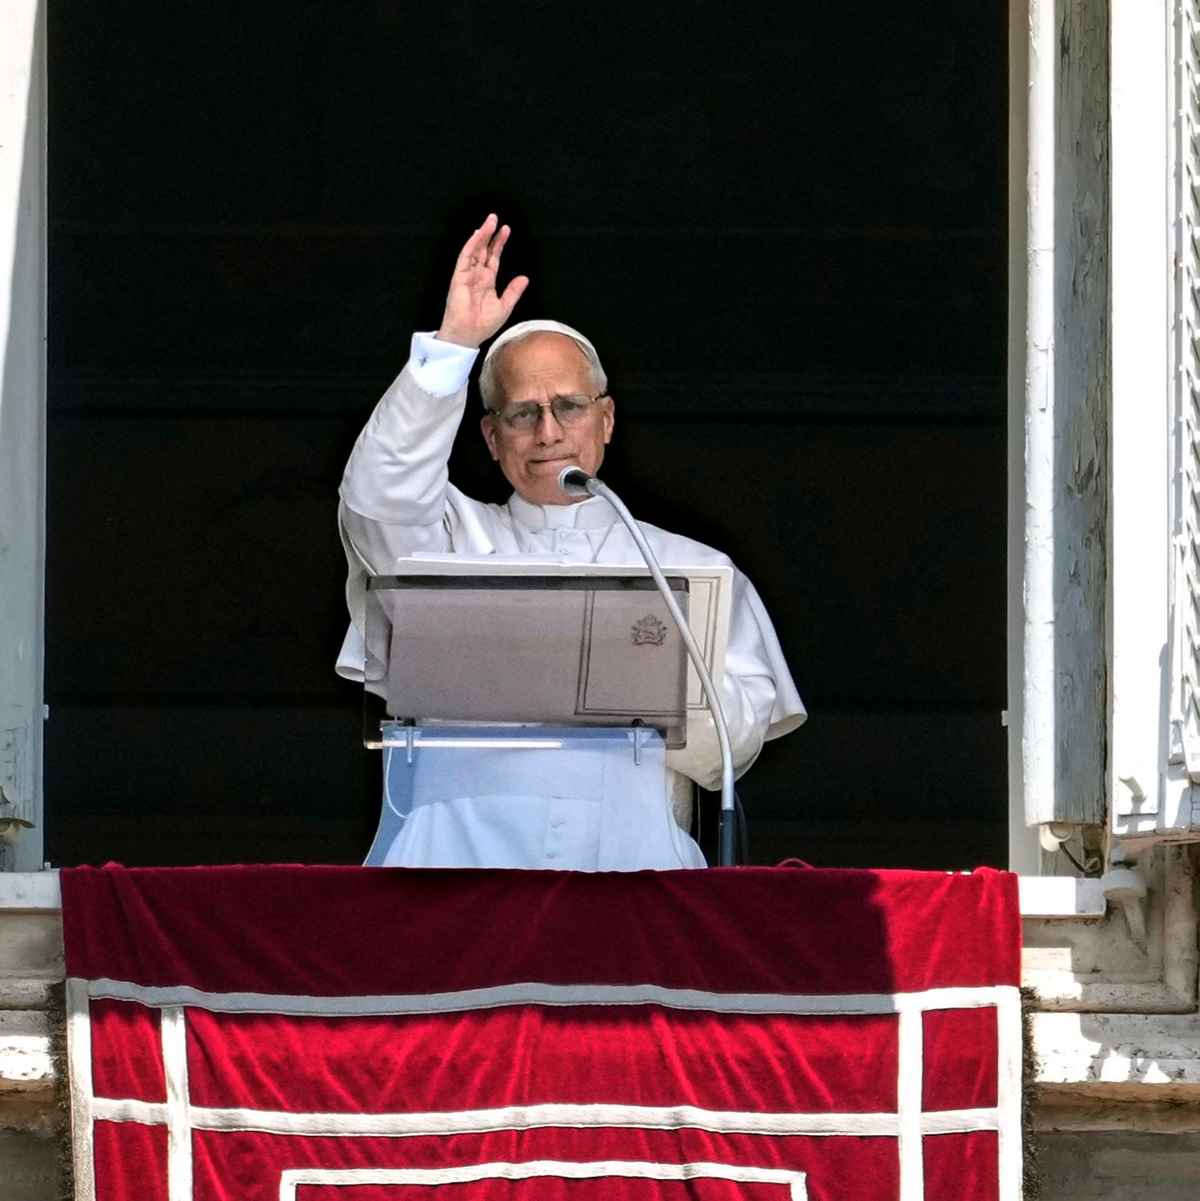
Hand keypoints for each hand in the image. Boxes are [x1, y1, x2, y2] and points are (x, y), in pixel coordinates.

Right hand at [436, 214, 529, 348]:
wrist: (469, 335)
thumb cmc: (484, 325)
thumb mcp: (505, 307)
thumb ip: (513, 291)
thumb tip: (525, 278)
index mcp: (487, 282)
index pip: (493, 257)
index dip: (499, 244)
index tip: (506, 230)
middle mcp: (477, 275)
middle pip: (483, 250)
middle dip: (489, 234)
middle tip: (495, 218)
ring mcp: (467, 275)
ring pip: (474, 250)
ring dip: (481, 235)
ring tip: (489, 222)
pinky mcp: (459, 278)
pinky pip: (465, 258)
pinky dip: (471, 246)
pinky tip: (478, 235)